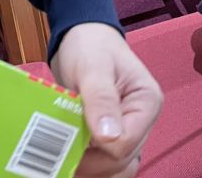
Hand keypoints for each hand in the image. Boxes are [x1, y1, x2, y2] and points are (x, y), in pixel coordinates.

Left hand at [50, 23, 162, 177]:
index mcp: (146, 102)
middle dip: (89, 161)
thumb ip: (101, 99)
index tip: (65, 137)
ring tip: (60, 154)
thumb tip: (108, 136)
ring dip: (89, 167)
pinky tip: (66, 153)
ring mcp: (128, 129)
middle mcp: (142, 120)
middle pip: (121, 160)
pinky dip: (86, 163)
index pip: (126, 143)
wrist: (84, 37)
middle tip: (55, 148)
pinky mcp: (111, 135)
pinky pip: (104, 161)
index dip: (95, 147)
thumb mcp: (93, 67)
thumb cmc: (91, 46)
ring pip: (115, 167)